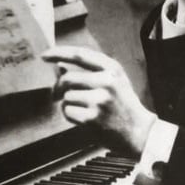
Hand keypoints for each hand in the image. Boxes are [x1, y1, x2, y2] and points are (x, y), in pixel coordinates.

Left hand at [41, 47, 155, 157]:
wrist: (139, 131)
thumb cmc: (124, 105)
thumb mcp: (114, 82)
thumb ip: (90, 72)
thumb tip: (59, 67)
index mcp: (113, 69)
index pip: (80, 55)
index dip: (59, 53)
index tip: (45, 56)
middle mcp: (107, 81)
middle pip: (68, 78)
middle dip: (58, 87)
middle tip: (56, 94)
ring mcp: (100, 100)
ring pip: (66, 97)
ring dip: (67, 104)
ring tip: (82, 110)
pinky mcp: (92, 118)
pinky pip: (68, 112)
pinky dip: (70, 116)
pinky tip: (84, 119)